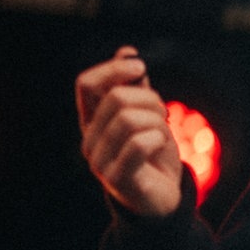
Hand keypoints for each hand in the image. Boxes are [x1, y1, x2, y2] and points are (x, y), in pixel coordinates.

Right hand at [76, 46, 182, 216]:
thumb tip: (127, 51)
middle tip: (163, 115)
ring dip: (157, 122)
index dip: (113, 69)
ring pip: (130, 119)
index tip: (140, 67)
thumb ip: (136, 87)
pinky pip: (139, 144)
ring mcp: (99, 162)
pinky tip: (160, 147)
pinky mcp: (117, 180)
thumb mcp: (147, 115)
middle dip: (150, 100)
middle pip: (116, 98)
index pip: (86, 84)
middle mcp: (89, 140)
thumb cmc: (153, 155)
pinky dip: (158, 139)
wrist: (162, 198)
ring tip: (162, 133)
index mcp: (91, 121)